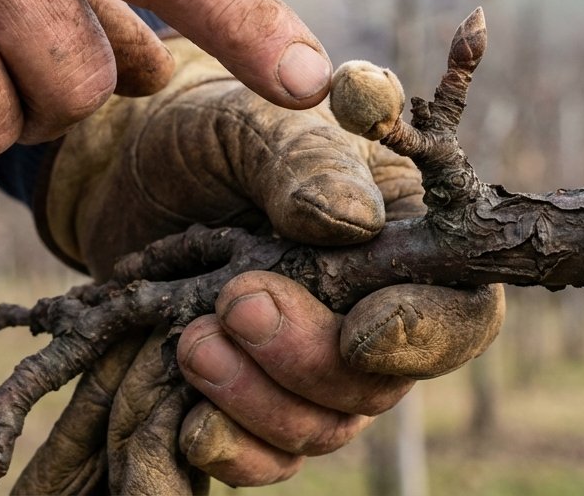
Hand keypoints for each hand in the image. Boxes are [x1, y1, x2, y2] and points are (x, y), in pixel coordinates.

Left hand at [19, 38, 504, 490]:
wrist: (122, 175)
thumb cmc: (206, 135)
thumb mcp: (249, 125)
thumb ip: (304, 163)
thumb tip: (354, 222)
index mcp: (401, 240)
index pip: (460, 313)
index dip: (423, 334)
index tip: (357, 330)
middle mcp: (370, 313)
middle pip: (382, 385)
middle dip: (307, 357)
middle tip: (237, 303)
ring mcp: (313, 368)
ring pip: (322, 429)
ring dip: (255, 398)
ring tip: (190, 339)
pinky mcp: (253, 403)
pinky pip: (265, 459)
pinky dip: (225, 445)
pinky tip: (185, 411)